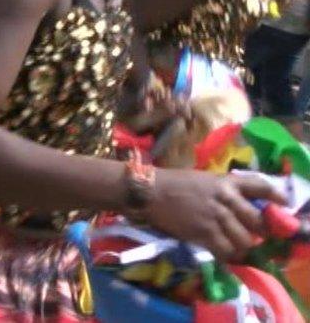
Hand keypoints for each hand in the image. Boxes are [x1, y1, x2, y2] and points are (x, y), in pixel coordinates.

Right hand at [146, 170, 286, 260]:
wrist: (149, 191)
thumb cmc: (173, 182)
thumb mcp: (204, 179)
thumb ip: (224, 190)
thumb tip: (240, 204)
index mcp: (226, 182)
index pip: (260, 186)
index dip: (276, 196)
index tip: (284, 203)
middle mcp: (226, 199)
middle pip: (256, 221)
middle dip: (256, 231)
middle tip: (250, 234)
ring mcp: (216, 217)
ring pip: (244, 240)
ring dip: (242, 245)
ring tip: (235, 246)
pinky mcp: (204, 233)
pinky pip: (226, 250)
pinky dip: (227, 254)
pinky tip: (222, 252)